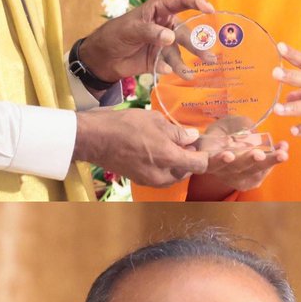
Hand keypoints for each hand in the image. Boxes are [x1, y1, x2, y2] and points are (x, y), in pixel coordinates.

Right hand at [73, 107, 209, 186]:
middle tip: (186, 140)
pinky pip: (160, 175)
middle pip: (187, 171)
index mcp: (169, 159)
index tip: (204, 145)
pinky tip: (157, 150)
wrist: (95, 139)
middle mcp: (162, 175)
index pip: (199, 164)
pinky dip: (164, 166)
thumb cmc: (125, 126)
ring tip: (171, 144)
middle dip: (190, 158)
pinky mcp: (139, 180)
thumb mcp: (156, 121)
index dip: (206, 155)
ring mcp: (149, 180)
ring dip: (177, 163)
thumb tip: (192, 137)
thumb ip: (177, 132)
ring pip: (173, 175)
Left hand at [78, 0, 213, 81]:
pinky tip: (166, 72)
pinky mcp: (159, 60)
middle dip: (197, 44)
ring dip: (185, 63)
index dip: (197, 3)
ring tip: (189, 74)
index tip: (210, 9)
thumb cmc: (115, 34)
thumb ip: (150, 31)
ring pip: (179, 52)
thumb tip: (170, 37)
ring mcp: (164, 44)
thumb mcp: (130, 29)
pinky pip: (168, 65)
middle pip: (185, 33)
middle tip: (208, 57)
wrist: (102, 58)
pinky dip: (169, 69)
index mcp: (159, 9)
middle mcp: (166, 25)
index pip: (181, 2)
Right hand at [187, 122, 289, 200]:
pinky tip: (283, 148)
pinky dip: (273, 160)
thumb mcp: (226, 124)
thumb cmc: (223, 132)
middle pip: (235, 168)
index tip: (228, 155)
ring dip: (269, 162)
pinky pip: (262, 173)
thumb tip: (248, 131)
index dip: (219, 160)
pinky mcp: (249, 181)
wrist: (226, 147)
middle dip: (250, 161)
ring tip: (282, 152)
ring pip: (252, 173)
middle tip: (260, 154)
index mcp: (208, 157)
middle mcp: (220, 172)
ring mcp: (235, 179)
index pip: (210, 162)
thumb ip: (235, 126)